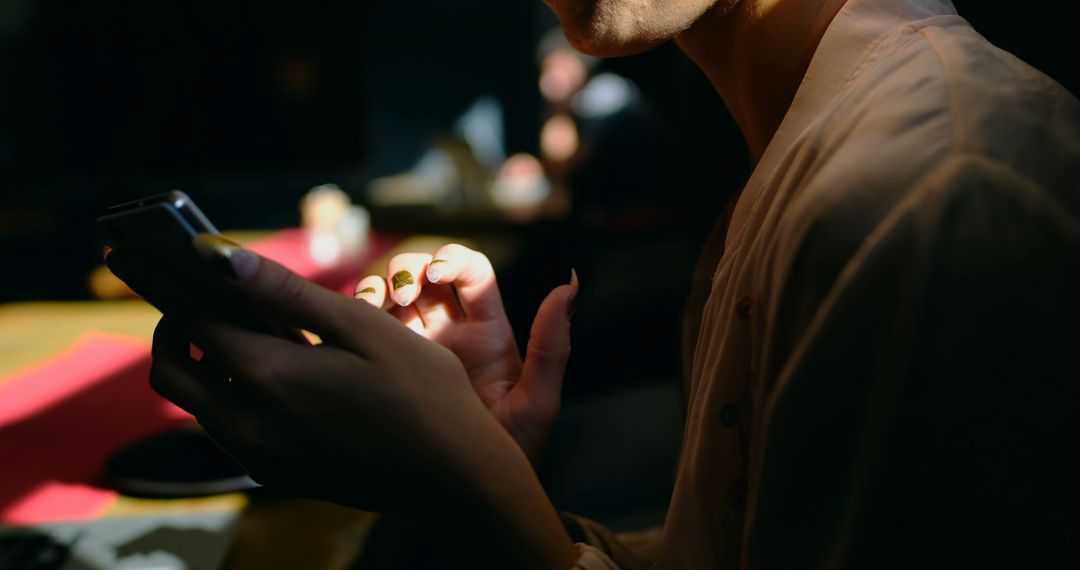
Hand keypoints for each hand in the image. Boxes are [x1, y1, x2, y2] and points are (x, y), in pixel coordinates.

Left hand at [107, 239, 576, 567]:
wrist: (452, 474)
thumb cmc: (421, 391)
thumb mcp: (363, 327)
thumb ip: (287, 292)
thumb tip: (219, 257)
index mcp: (270, 375)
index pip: (190, 320)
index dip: (168, 283)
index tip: (149, 255)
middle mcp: (249, 421)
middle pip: (170, 369)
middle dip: (169, 326)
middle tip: (190, 295)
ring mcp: (258, 454)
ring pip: (193, 402)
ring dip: (198, 361)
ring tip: (236, 326)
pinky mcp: (273, 472)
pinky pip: (224, 427)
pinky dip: (225, 391)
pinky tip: (267, 371)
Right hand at [353, 244, 577, 461]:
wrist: (469, 499)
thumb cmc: (510, 454)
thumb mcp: (536, 404)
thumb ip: (553, 346)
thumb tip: (571, 283)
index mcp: (487, 332)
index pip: (471, 272)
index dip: (452, 260)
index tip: (437, 274)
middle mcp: (448, 333)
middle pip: (424, 275)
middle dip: (409, 269)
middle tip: (402, 295)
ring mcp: (412, 350)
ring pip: (389, 296)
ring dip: (377, 287)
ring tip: (372, 307)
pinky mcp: (382, 368)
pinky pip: (363, 331)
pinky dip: (353, 315)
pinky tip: (351, 326)